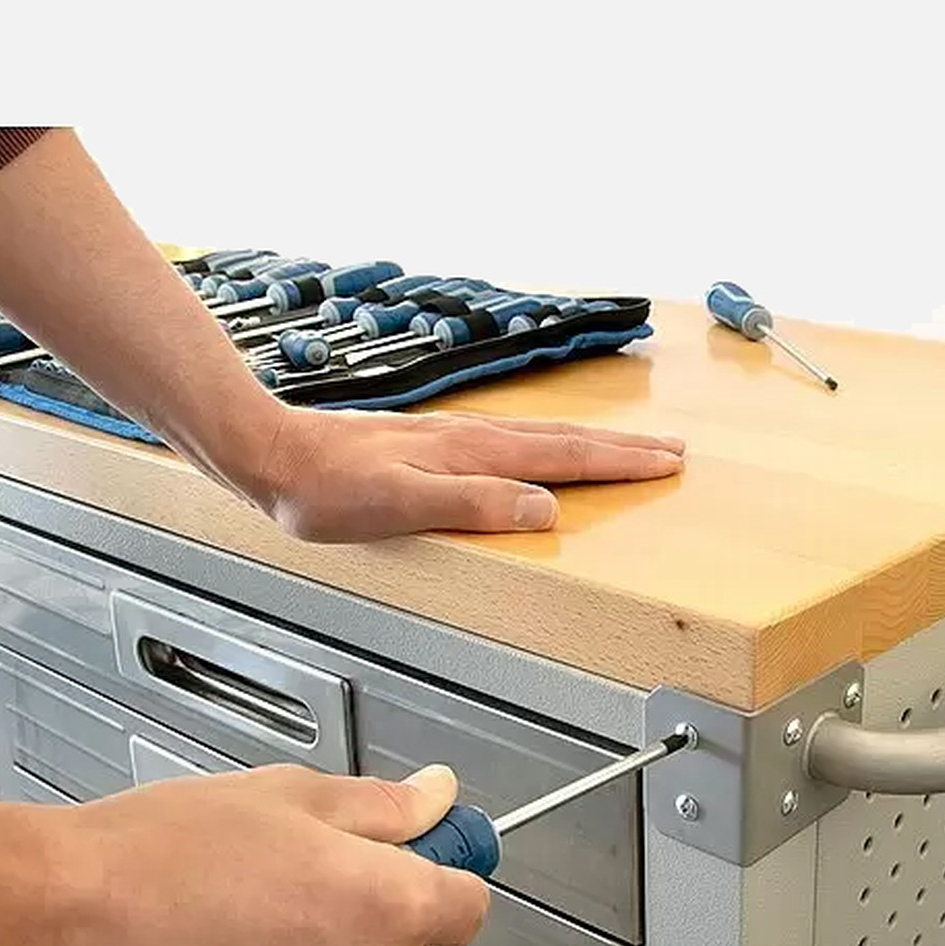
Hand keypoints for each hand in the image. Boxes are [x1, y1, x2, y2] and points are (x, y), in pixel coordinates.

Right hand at [23, 763, 487, 945]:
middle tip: (301, 892)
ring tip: (242, 935)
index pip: (469, 906)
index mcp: (385, 906)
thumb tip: (436, 797)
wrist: (53, 925)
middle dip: (375, 930)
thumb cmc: (156, 856)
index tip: (422, 869)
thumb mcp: (287, 795)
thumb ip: (383, 806)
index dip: (442, 879)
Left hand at [239, 403, 685, 542]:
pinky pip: (513, 442)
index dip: (618, 464)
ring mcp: (453, 438)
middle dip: (622, 448)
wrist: (273, 454)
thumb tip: (545, 508)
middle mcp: (470, 438)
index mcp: (472, 453)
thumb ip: (473, 503)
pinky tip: (540, 453)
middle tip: (671, 450)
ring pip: (541, 438)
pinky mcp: (433, 445)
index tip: (666, 463)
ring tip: (626, 449)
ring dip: (591, 443)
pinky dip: (548, 446)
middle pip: (564, 440)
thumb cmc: (327, 489)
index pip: (563, 458)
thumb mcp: (401, 503)